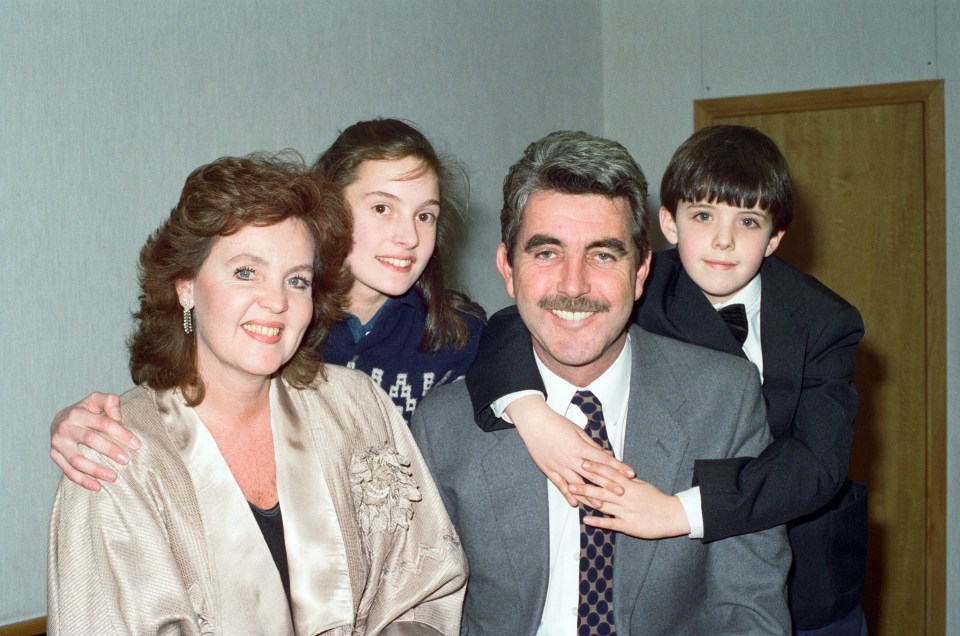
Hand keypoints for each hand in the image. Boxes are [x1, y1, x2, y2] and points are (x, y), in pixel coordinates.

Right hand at [50, 392, 137, 491]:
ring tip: (114, 477)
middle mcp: (65, 428)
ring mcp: (58, 443)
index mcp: (78, 413)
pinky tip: (98, 487)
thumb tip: (118, 417)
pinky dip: (83, 481)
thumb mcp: (97, 399)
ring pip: (77, 460)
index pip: (103, 423)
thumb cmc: (86, 410)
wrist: (60, 419)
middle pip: (90, 440)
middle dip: (110, 451)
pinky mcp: (54, 455)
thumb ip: (110, 401)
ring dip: (96, 470)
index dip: (121, 433)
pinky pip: (68, 471)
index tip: (136, 444)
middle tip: (126, 460)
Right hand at [506, 395, 635, 506]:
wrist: (534, 422)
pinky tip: (575, 503)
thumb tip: (606, 454)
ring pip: (577, 485)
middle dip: (608, 484)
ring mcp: (559, 466)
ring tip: (601, 505)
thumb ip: (592, 445)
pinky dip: (567, 495)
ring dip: (589, 495)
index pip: (603, 459)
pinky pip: (559, 485)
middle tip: (622, 493)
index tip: (630, 473)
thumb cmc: (556, 423)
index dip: (618, 467)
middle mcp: (570, 458)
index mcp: (579, 447)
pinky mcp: (548, 470)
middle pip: (593, 474)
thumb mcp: (578, 431)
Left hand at [570, 461, 690, 538]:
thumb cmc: (657, 499)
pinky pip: (611, 523)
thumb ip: (626, 479)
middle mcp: (626, 497)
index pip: (610, 474)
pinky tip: (586, 519)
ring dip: (588, 499)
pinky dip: (598, 521)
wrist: (672, 515)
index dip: (596, 468)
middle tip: (570, 479)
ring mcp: (626, 511)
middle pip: (603, 488)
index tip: (583, 462)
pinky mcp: (628, 525)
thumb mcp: (642, 485)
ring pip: (604, 504)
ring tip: (574, 495)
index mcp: (630, 485)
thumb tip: (613, 470)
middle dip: (586, 483)